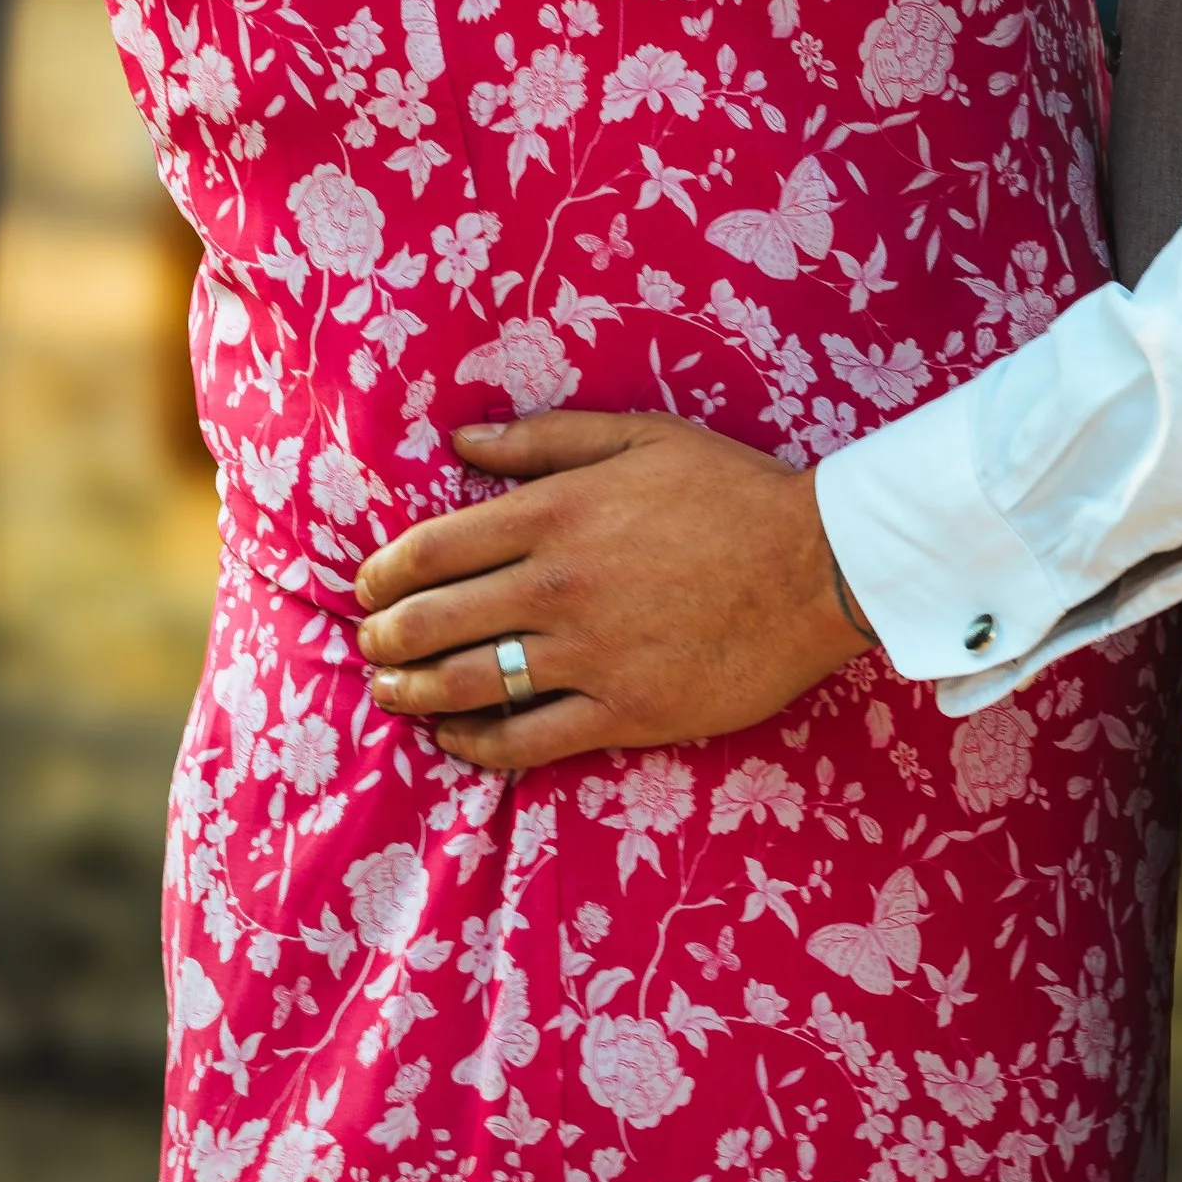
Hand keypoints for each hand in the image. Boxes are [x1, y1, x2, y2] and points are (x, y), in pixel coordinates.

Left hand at [353, 411, 874, 771]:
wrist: (815, 564)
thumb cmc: (728, 491)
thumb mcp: (639, 436)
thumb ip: (543, 438)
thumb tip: (460, 439)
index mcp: (554, 513)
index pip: (433, 548)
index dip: (383, 571)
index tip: (366, 585)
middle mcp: (557, 587)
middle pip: (435, 621)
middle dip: (385, 637)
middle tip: (369, 644)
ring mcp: (587, 655)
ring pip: (469, 684)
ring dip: (414, 692)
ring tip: (392, 692)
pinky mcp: (622, 712)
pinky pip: (527, 741)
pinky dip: (477, 746)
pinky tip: (456, 741)